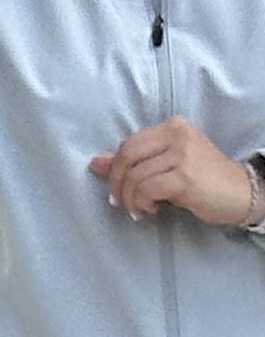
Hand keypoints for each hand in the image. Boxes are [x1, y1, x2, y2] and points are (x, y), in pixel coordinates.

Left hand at [90, 115, 259, 228]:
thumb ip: (132, 162)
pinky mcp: (185, 176)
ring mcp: (183, 154)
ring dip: (130, 199)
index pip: (128, 143)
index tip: (117, 189)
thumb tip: (95, 162)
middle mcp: (178, 135)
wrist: (241, 192)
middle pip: (126, 156)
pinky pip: (147, 190)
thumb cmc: (201, 179)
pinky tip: (151, 210)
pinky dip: (142, 203)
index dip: (115, 168)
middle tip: (119, 202)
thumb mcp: (165, 165)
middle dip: (116, 183)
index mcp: (172, 127)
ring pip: (135, 176)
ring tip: (139, 209)